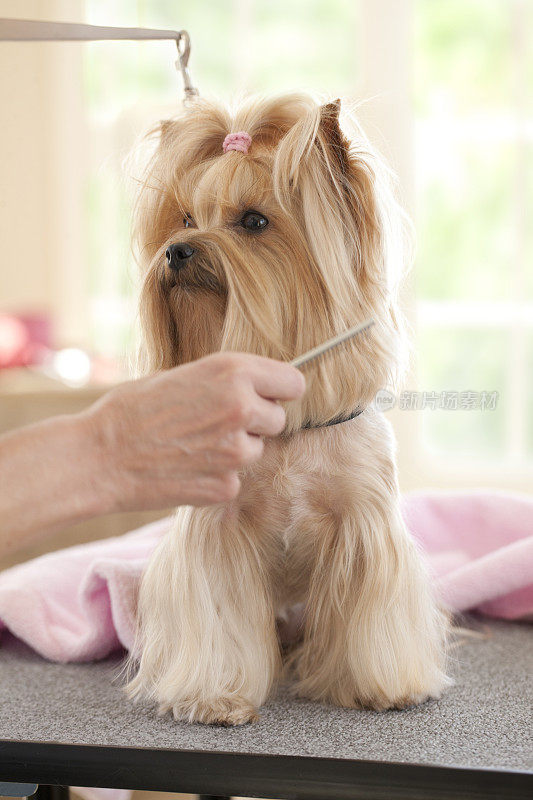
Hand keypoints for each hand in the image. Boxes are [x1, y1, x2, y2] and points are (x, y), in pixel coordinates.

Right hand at [85, 352, 305, 509]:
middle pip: (278, 419)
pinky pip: (236, 478)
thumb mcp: (182, 375)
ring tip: (194, 444)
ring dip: (236, 449)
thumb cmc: (132, 409)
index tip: (269, 396)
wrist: (100, 456)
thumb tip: (253, 389)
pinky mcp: (226, 485)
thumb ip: (225, 381)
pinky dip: (217, 475)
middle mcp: (242, 409)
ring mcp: (237, 452)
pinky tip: (187, 467)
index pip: (294, 382)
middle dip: (256, 422)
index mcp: (233, 372)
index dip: (279, 391)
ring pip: (257, 450)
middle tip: (218, 422)